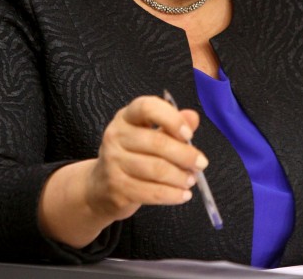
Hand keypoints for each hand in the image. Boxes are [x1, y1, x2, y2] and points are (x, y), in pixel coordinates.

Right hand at [86, 95, 206, 221]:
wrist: (101, 187)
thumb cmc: (132, 155)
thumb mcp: (150, 134)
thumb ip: (173, 125)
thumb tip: (193, 117)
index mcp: (126, 117)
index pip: (147, 107)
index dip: (171, 118)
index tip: (188, 134)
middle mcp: (116, 136)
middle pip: (157, 143)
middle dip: (185, 155)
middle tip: (201, 164)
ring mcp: (113, 162)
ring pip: (156, 170)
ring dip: (180, 177)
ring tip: (192, 180)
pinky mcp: (117, 188)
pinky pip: (151, 192)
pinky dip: (172, 195)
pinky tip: (183, 195)